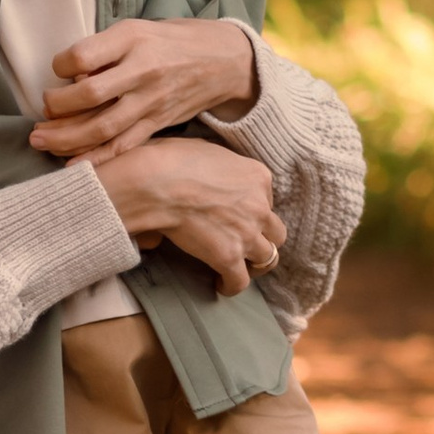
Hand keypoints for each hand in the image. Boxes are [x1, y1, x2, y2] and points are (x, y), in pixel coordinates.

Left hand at [27, 17, 260, 162]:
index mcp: (133, 39)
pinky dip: (97, 158)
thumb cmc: (170, 40)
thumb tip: (70, 77)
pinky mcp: (158, 123)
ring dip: (66, 137)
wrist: (222, 60)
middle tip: (41, 113)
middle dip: (57, 108)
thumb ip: (104, 50)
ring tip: (40, 141)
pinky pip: (123, 145)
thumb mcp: (137, 29)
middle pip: (90, 95)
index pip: (83, 56)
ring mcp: (151, 101)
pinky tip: (72, 165)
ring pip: (103, 127)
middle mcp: (142, 71)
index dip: (61, 65)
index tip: (57, 69)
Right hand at [95, 137, 280, 294]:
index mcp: (258, 176)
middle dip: (263, 238)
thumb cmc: (172, 160)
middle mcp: (259, 205)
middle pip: (276, 231)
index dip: (252, 208)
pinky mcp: (229, 257)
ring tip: (239, 267)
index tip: (236, 213)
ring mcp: (247, 233)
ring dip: (254, 263)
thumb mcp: (207, 149)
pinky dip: (232, 285)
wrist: (157, 183)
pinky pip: (240, 281)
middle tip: (246, 243)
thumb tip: (208, 176)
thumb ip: (220, 167)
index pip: (267, 199)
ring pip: (268, 257)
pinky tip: (221, 284)